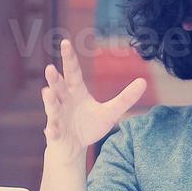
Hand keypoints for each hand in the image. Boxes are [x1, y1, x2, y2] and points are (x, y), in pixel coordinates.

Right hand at [41, 38, 146, 164]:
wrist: (74, 148)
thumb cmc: (89, 126)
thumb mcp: (110, 113)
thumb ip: (125, 98)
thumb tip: (144, 82)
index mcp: (76, 91)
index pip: (72, 71)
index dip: (68, 58)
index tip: (65, 42)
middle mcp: (64, 101)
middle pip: (59, 87)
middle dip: (54, 78)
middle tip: (50, 68)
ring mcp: (57, 117)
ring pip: (52, 107)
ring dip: (50, 100)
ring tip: (47, 92)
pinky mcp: (55, 134)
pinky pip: (52, 131)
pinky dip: (51, 130)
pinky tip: (51, 130)